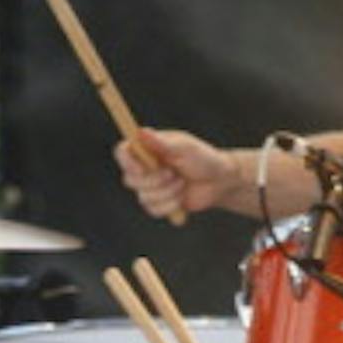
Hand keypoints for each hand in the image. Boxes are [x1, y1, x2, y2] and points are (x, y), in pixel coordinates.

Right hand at [113, 128, 239, 219]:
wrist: (219, 182)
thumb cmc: (204, 158)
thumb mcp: (185, 148)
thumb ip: (161, 143)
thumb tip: (140, 132)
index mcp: (147, 148)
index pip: (123, 152)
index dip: (127, 162)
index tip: (142, 167)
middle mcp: (144, 167)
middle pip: (129, 179)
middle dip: (154, 181)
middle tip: (174, 174)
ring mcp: (150, 187)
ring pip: (143, 197)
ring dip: (167, 192)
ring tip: (182, 183)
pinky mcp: (158, 204)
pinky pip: (153, 210)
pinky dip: (170, 205)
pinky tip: (181, 197)